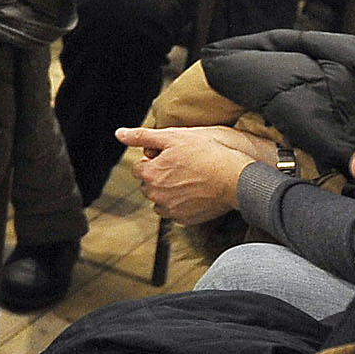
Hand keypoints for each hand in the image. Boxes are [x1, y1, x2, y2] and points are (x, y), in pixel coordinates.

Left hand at [113, 124, 279, 224]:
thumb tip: (119, 134)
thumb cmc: (207, 153)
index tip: (171, 156)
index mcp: (150, 175)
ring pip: (160, 199)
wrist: (235, 178)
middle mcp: (156, 195)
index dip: (154, 160)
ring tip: (189, 179)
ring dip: (168, 191)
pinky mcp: (185, 219)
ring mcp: (171, 209)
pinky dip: (181, 203)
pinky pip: (175, 211)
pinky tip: (196, 192)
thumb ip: (142, 136)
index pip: (139, 168)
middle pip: (148, 184)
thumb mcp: (173, 137)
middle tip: (182, 166)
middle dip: (159, 176)